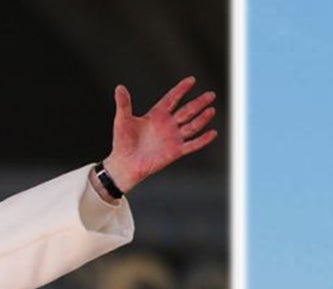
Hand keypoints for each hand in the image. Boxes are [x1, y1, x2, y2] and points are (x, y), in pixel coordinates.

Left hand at [101, 77, 216, 194]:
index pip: (172, 99)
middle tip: (210, 95)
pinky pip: (192, 145)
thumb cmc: (123, 142)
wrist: (126, 164)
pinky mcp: (175, 151)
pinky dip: (203, 140)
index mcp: (156, 115)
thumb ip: (124, 104)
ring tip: (211, 110)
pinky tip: (212, 133)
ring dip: (202, 118)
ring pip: (192, 125)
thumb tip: (119, 88)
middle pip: (187, 110)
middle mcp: (167, 125)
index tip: (191, 80)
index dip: (181, 89)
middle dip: (199, 103)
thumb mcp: (122, 120)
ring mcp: (173, 138)